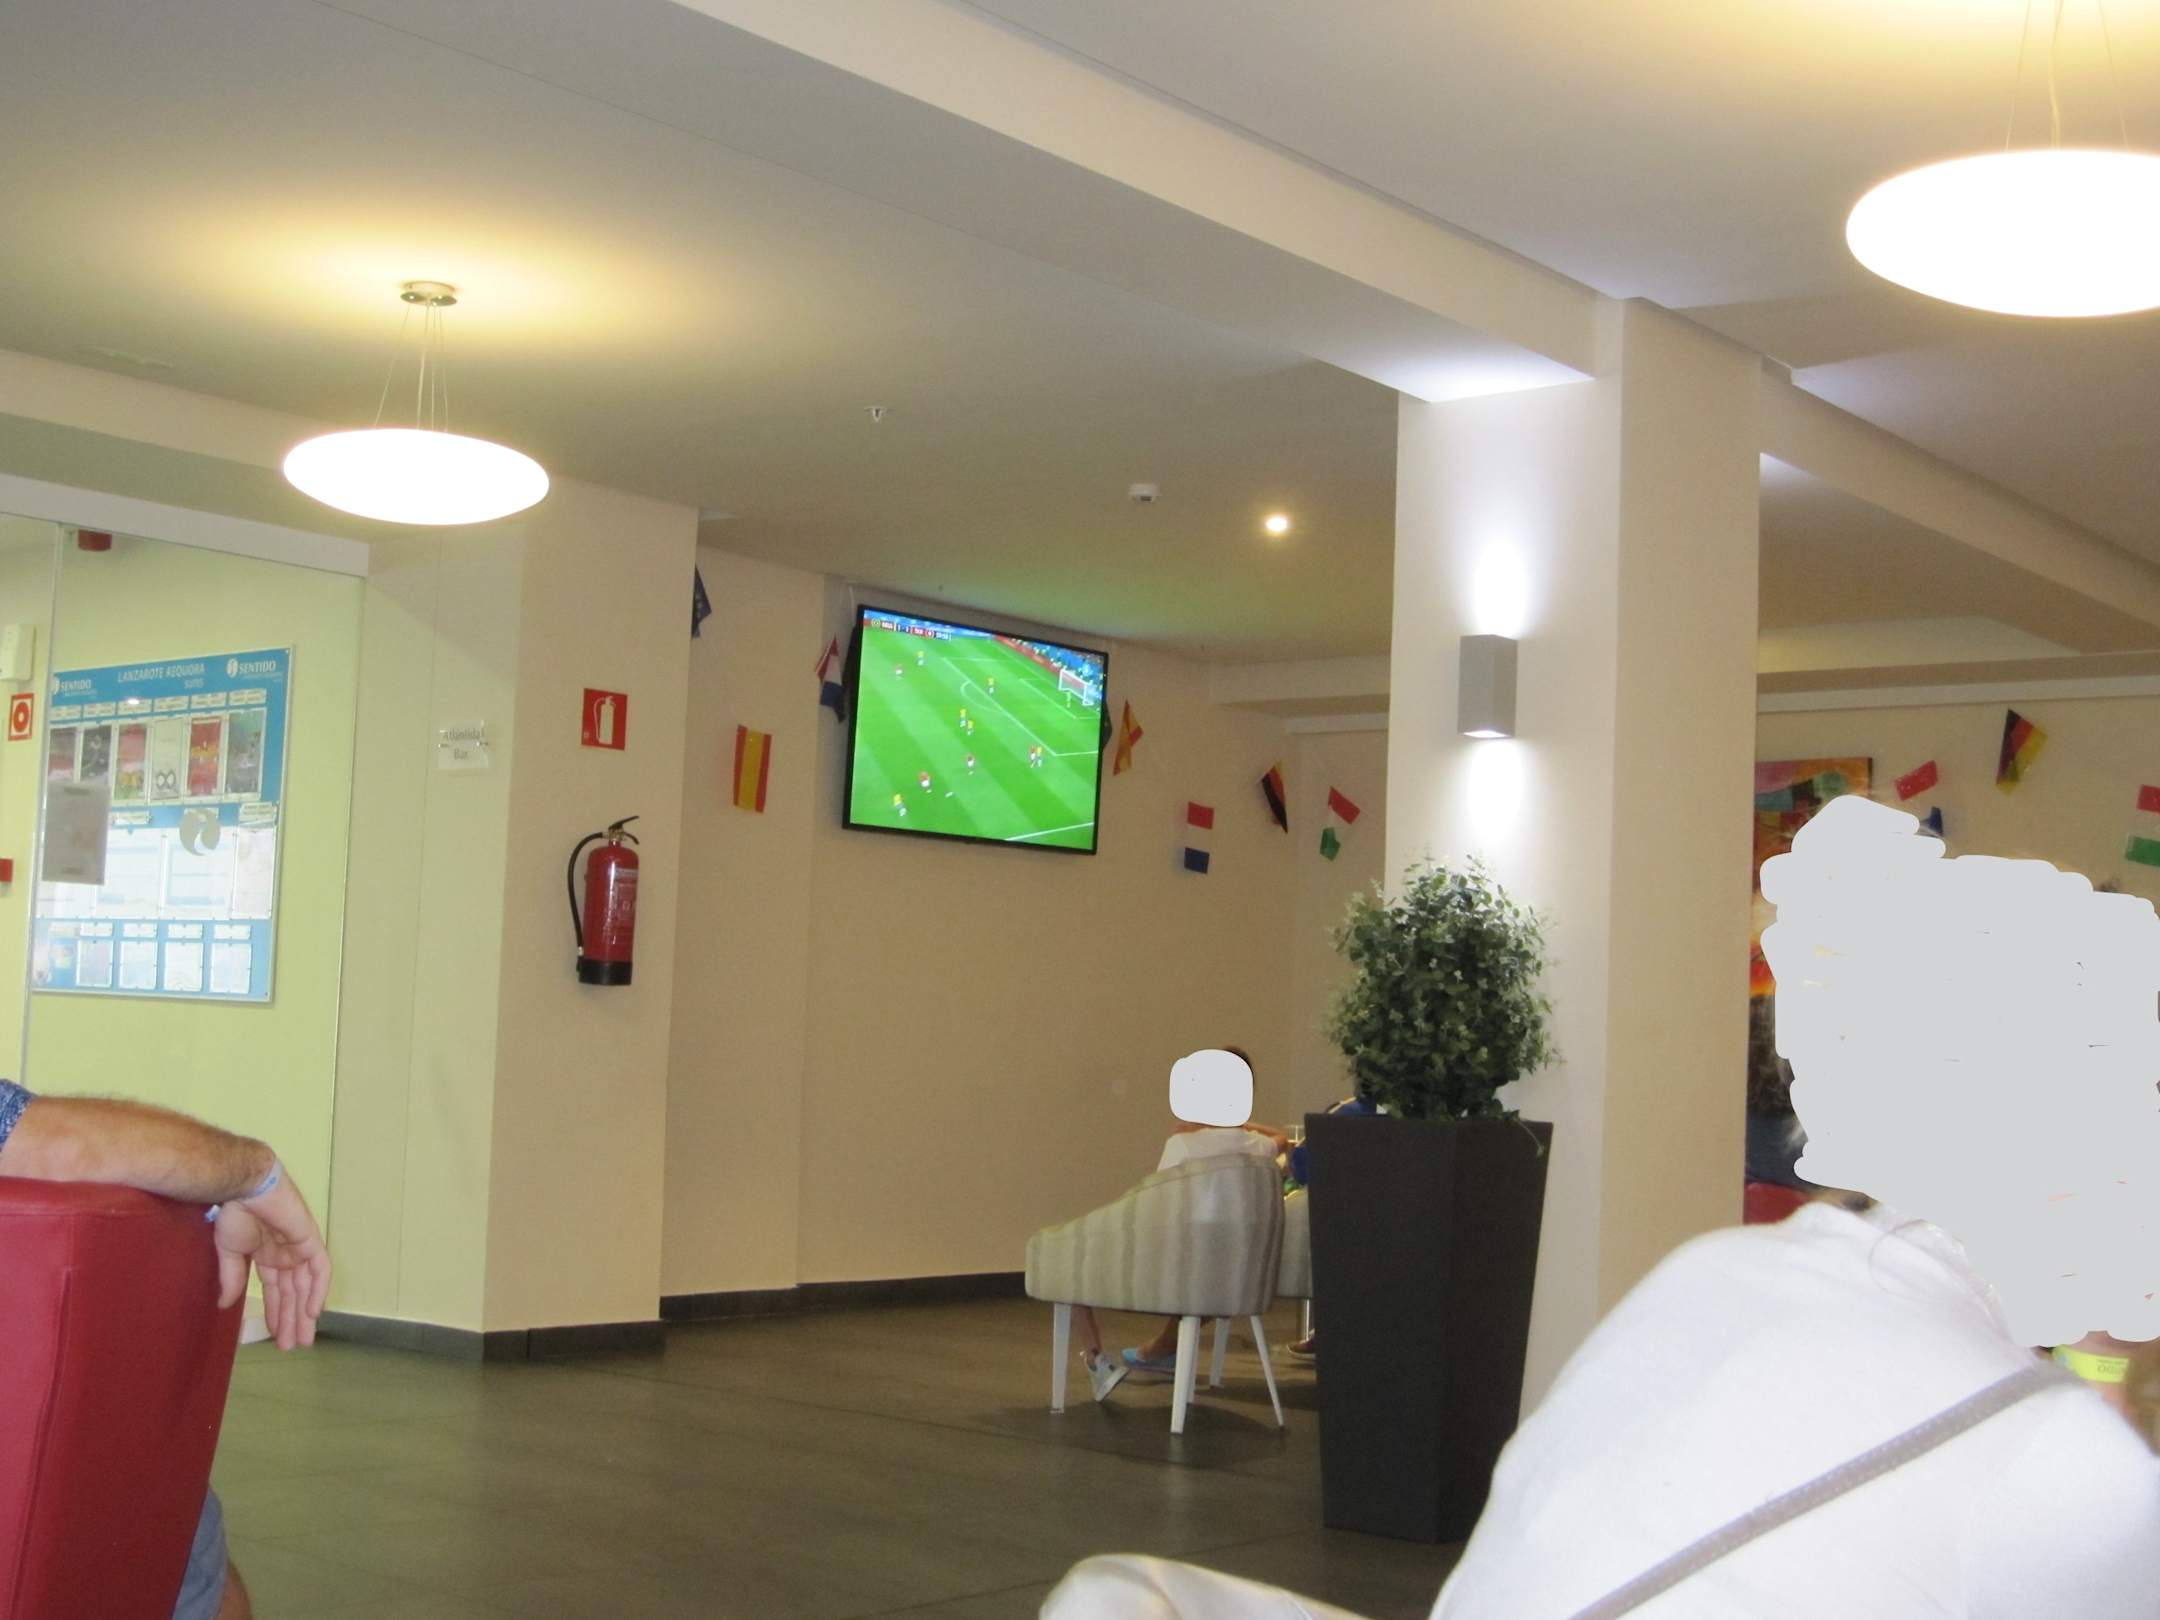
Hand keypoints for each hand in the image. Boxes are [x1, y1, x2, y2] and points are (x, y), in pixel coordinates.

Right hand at [216, 1173, 331, 1349]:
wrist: (244, 1186)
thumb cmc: (234, 1213)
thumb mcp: (228, 1252)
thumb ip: (231, 1278)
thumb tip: (225, 1305)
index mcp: (268, 1256)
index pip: (276, 1291)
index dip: (275, 1312)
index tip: (274, 1335)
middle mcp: (286, 1254)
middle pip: (294, 1293)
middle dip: (292, 1319)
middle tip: (292, 1346)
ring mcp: (300, 1247)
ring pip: (307, 1286)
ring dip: (304, 1313)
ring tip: (301, 1339)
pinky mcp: (310, 1240)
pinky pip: (319, 1269)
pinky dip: (317, 1291)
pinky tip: (312, 1313)